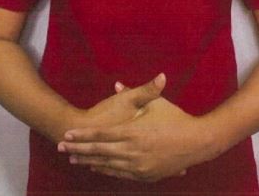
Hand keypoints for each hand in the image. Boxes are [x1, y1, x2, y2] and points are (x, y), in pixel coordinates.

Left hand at [58, 74, 203, 182]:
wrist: (196, 142)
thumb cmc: (175, 118)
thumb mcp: (155, 103)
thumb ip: (135, 93)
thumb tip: (117, 82)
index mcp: (134, 132)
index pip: (101, 136)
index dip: (83, 136)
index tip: (68, 134)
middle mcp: (133, 151)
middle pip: (99, 152)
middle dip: (78, 150)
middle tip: (62, 147)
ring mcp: (139, 166)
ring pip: (107, 165)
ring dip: (88, 161)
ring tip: (73, 158)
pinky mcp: (145, 175)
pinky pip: (120, 174)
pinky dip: (106, 170)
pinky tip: (96, 167)